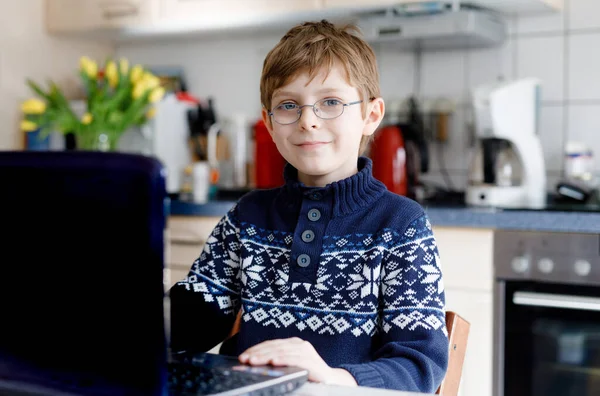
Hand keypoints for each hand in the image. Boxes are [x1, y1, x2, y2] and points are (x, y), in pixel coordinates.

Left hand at [238, 337, 356, 385]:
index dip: (256, 349)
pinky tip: (273, 362)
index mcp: (293, 343)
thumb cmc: (308, 374)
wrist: (331, 381)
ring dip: (266, 356)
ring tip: (253, 361)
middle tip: (245, 359)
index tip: (243, 356)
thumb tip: (254, 363)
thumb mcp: (291, 365)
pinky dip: (283, 360)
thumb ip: (277, 361)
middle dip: (257, 353)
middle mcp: (299, 344)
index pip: (271, 344)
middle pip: (274, 347)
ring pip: (282, 352)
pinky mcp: (312, 361)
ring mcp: (306, 351)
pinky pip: (295, 359)